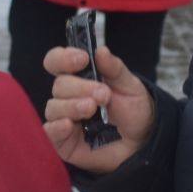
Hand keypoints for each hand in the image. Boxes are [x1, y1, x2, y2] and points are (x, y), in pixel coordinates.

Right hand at [42, 43, 153, 175]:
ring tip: (92, 109)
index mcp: (79, 78)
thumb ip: (114, 69)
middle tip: (103, 95)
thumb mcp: (129, 86)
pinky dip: (57, 127)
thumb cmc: (133, 110)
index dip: (63, 58)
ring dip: (72, 106)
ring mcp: (63, 118)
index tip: (82, 59)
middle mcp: (67, 96)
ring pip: (54, 107)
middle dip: (81, 87)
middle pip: (59, 85)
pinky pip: (50, 132)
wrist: (142, 140)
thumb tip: (101, 50)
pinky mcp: (63, 141)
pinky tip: (69, 125)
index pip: (57, 62)